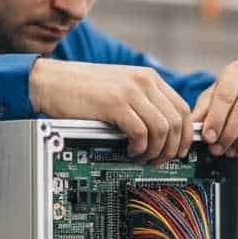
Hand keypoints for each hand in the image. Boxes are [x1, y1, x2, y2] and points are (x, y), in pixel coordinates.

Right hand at [29, 59, 192, 162]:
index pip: (182, 108)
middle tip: (160, 161)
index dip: (186, 134)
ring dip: (156, 150)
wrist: (51, 81)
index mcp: (149, 78)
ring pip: (163, 129)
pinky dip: (140, 147)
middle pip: (177, 121)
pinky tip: (130, 151)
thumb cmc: (82, 90)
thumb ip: (143, 103)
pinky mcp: (115, 103)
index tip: (180, 151)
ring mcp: (130, 91)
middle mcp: (144, 81)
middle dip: (173, 148)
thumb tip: (165, 133)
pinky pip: (141, 132)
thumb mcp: (121, 89)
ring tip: (143, 157)